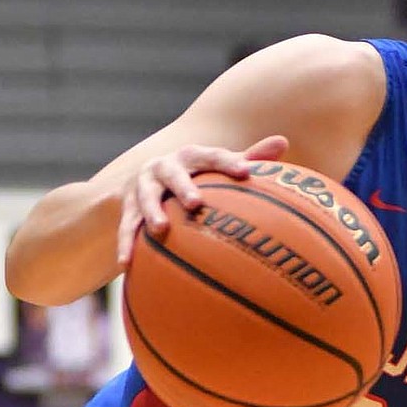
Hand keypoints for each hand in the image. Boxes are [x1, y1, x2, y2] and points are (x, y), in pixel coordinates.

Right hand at [116, 134, 288, 263]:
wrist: (144, 178)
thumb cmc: (195, 175)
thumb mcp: (217, 165)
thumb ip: (247, 157)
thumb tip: (282, 142)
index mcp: (190, 156)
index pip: (212, 155)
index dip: (229, 162)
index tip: (246, 171)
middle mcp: (163, 167)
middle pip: (173, 174)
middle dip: (183, 187)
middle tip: (195, 203)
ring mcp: (142, 186)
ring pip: (145, 198)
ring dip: (150, 212)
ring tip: (160, 230)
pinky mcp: (126, 207)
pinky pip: (125, 226)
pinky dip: (125, 243)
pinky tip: (127, 264)